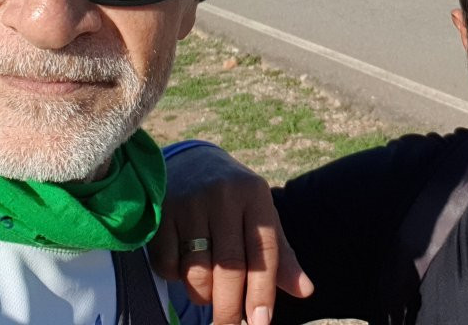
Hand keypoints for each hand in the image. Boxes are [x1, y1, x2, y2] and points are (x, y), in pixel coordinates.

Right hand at [149, 144, 313, 324]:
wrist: (191, 160)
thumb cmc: (234, 199)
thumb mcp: (261, 216)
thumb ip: (280, 254)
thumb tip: (305, 291)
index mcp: (255, 195)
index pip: (264, 252)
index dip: (263, 292)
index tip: (260, 324)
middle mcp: (224, 195)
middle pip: (230, 267)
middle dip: (230, 307)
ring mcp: (191, 201)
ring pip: (197, 270)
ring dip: (202, 293)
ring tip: (208, 293)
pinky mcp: (161, 210)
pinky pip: (168, 263)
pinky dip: (174, 276)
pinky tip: (182, 267)